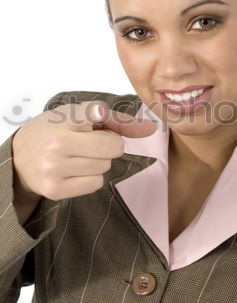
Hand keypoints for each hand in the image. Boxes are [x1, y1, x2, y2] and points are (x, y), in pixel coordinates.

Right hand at [12, 100, 156, 200]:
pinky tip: (74, 170)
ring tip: (77, 156)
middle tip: (89, 142)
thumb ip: (113, 119)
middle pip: (113, 146)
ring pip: (105, 166)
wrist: (20, 157)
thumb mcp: (75, 115)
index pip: (95, 113)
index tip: (100, 115)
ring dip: (98, 161)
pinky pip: (96, 183)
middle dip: (108, 144)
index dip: (102, 116)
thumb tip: (150, 129)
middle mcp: (57, 145)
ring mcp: (55, 169)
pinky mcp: (56, 190)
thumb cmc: (53, 131)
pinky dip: (91, 177)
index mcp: (62, 120)